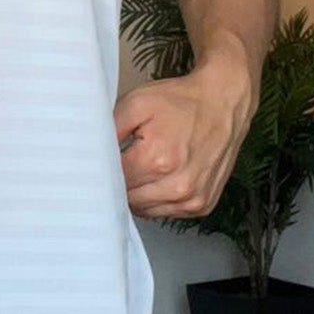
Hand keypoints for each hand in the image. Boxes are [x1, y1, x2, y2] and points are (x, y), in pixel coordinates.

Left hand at [114, 59, 252, 218]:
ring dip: (139, 194)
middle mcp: (178, 185)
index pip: (113, 181)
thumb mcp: (137, 103)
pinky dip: (158, 199)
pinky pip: (166, 212)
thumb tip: (91, 152)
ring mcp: (192, 198)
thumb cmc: (182, 102)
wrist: (223, 102)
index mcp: (157, 160)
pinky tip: (162, 177)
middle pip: (127, 199)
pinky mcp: (202, 205)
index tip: (104, 161)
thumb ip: (109, 129)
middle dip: (122, 182)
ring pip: (145, 211)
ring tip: (146, 167)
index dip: (104, 170)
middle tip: (127, 161)